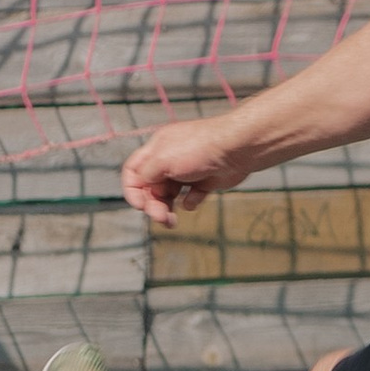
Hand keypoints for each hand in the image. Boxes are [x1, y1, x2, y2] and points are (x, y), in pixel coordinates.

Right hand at [120, 116, 251, 228]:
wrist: (237, 149)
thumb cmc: (200, 149)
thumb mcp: (162, 159)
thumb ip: (145, 175)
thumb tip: (142, 189)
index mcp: (157, 149)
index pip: (133, 171)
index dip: (132, 190)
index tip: (140, 205)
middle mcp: (170, 159)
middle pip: (150, 187)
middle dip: (152, 205)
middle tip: (160, 217)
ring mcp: (188, 171)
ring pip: (169, 195)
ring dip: (166, 209)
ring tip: (171, 221)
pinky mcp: (205, 181)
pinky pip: (191, 197)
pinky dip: (190, 202)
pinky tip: (195, 200)